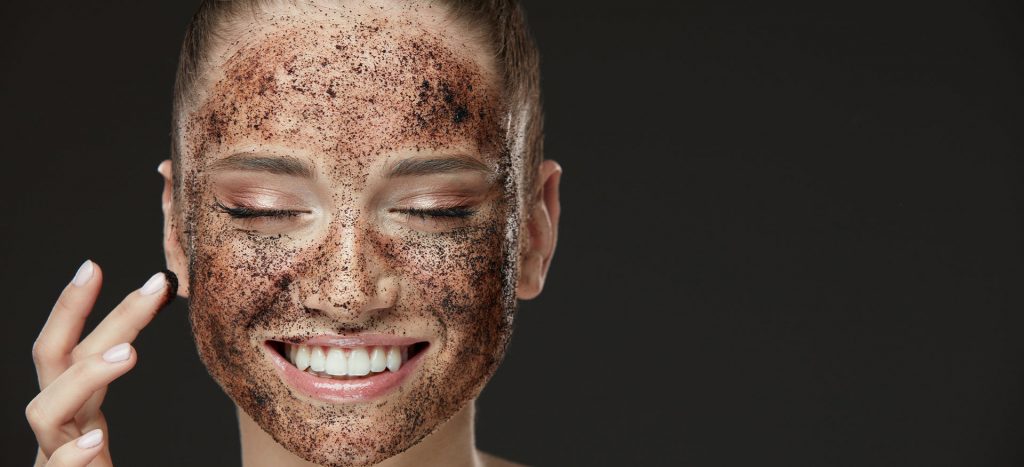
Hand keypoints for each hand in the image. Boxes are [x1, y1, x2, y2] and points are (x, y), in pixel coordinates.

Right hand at [26, 260, 174, 465]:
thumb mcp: (118, 448)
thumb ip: (146, 416)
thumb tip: (208, 369)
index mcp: (79, 414)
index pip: (79, 349)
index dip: (104, 309)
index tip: (150, 278)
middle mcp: (59, 432)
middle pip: (58, 361)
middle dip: (86, 313)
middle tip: (150, 284)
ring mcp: (53, 461)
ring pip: (45, 410)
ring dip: (86, 376)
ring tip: (130, 353)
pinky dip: (68, 458)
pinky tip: (95, 442)